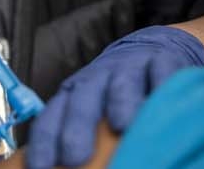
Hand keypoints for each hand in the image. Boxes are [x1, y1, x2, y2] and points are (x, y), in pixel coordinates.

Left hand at [26, 26, 203, 168]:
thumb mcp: (96, 110)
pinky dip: (161, 84)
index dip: (45, 140)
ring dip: (120, 103)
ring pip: (121, 83)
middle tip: (75, 157)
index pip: (52, 116)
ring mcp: (129, 68)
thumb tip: (72, 167)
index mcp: (74, 93)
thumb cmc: (119, 92)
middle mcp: (97, 79)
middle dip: (76, 127)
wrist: (153, 46)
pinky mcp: (161, 60)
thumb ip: (84, 136)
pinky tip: (162, 102)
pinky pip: (160, 70)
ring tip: (122, 127)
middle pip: (82, 100)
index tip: (41, 166)